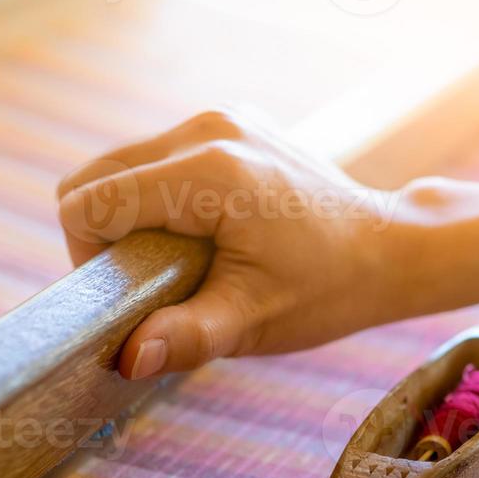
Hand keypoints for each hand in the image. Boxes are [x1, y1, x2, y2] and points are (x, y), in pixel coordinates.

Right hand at [57, 109, 427, 379]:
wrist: (388, 249)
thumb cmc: (326, 290)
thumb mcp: (252, 322)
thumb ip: (185, 336)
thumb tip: (127, 360)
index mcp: (208, 173)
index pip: (92, 202)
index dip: (90, 257)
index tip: (129, 293)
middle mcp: (207, 129)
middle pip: (95, 176)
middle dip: (104, 235)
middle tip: (148, 282)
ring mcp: (218, 117)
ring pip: (122, 165)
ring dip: (131, 216)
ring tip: (180, 260)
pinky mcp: (228, 122)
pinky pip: (157, 158)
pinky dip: (159, 197)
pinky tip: (202, 233)